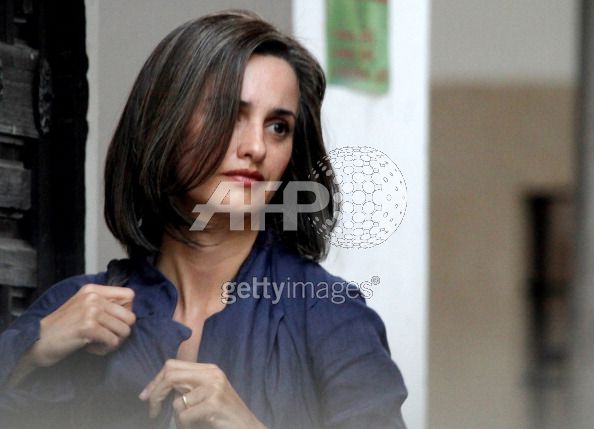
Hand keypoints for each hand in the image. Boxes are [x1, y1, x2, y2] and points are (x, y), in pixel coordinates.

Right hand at [31, 284, 135, 366]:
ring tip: (98, 343)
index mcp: (93, 290)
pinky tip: (92, 348)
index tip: (114, 322)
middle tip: (107, 338)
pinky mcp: (88, 327)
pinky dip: (105, 350)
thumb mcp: (83, 307)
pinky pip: (113, 342)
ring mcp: (91, 311)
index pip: (130, 295)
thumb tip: (130, 312)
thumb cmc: (63, 328)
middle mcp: (93, 297)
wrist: (38, 342)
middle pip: (130, 316)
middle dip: (122, 332)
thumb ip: (104, 304)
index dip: (127, 312)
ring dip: (113, 342)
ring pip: (124, 331)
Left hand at [139, 359, 266, 428]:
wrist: (247, 427)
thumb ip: (189, 386)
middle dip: (155, 393)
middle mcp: (212, 374)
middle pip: (170, 374)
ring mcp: (214, 387)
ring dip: (178, 418)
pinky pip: (184, 415)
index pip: (172, 365)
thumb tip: (158, 387)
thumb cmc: (224, 414)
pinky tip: (196, 426)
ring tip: (188, 424)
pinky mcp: (214, 403)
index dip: (155, 380)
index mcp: (209, 369)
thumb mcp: (207, 393)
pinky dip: (185, 425)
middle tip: (151, 410)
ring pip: (177, 401)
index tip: (146, 396)